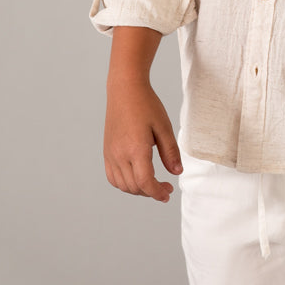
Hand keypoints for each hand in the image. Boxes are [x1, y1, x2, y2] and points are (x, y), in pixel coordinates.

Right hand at [104, 79, 182, 202]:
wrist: (125, 89)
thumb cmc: (146, 104)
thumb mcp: (164, 126)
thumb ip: (171, 152)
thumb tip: (177, 173)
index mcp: (136, 149)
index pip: (145, 182)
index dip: (157, 193)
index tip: (168, 194)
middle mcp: (120, 154)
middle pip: (134, 187)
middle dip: (151, 192)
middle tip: (166, 187)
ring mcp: (110, 154)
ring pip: (122, 185)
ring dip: (138, 189)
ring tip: (153, 182)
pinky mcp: (107, 151)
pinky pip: (113, 177)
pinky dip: (125, 183)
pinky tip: (136, 176)